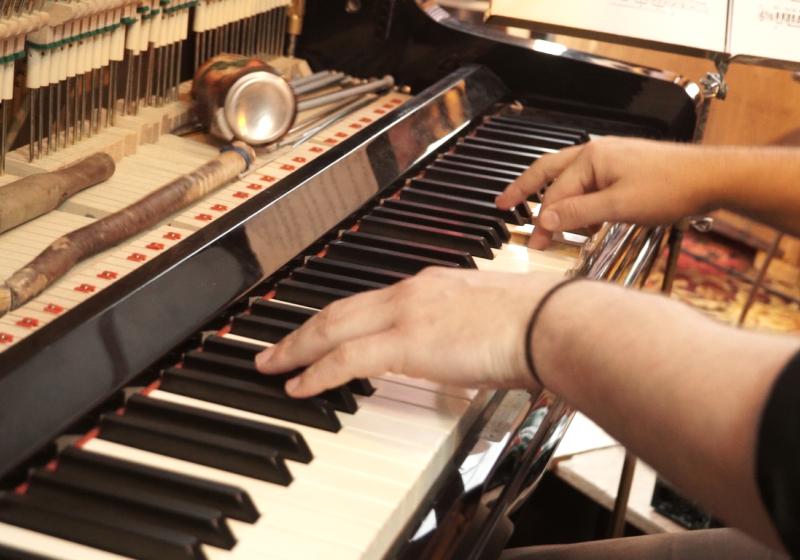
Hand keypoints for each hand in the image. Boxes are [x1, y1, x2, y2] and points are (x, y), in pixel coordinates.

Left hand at [255, 267, 561, 397]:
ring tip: (271, 366)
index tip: (319, 332)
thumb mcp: (483, 321)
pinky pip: (347, 359)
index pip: (367, 302)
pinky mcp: (408, 341)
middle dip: (300, 331)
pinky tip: (300, 386)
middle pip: (338, 310)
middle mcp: (411, 292)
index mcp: (429, 286)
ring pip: (333, 329)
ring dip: (296, 349)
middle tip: (272, 348)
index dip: (335, 319)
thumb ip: (457, 332)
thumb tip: (452, 352)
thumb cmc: (532, 324)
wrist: (549, 323)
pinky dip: (317, 373)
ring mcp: (407, 313)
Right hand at [496, 137, 717, 249]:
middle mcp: (597, 152)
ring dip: (554, 197)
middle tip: (502, 201)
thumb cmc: (672, 186)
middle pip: (549, 172)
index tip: (536, 242)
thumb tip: (546, 218)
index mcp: (591, 158)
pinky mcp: (623, 168)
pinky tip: (585, 216)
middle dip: (524, 188)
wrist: (712, 178)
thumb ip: (579, 213)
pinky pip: (589, 181)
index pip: (555, 194)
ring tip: (542, 215)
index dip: (544, 222)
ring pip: (569, 176)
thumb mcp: (619, 206)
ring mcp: (610, 158)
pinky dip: (579, 199)